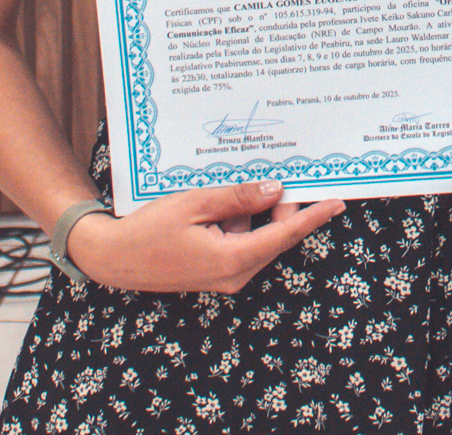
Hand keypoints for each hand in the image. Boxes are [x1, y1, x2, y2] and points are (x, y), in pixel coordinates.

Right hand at [66, 181, 344, 293]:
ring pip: (257, 238)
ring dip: (256, 212)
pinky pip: (239, 242)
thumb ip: (237, 198)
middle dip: (282, 207)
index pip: (285, 234)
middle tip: (284, 174)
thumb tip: (273, 190)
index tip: (337, 203)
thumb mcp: (195, 204)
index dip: (313, 217)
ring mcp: (225, 275)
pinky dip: (239, 222)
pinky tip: (224, 201)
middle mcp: (235, 274)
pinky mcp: (215, 271)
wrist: (114, 258)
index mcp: (233, 259)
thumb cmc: (149, 229)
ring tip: (244, 183)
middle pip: (274, 236)